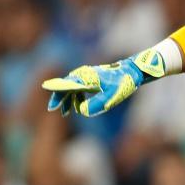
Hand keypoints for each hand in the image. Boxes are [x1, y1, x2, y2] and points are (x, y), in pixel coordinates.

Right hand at [42, 48, 165, 116]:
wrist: (133, 71)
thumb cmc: (123, 83)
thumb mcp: (111, 96)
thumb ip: (96, 104)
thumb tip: (81, 111)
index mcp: (86, 77)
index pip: (66, 85)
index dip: (56, 94)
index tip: (51, 105)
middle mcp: (84, 74)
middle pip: (65, 85)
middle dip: (59, 98)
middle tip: (53, 110)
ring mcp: (87, 75)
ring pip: (71, 86)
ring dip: (67, 98)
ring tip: (65, 112)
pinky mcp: (92, 77)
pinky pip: (78, 86)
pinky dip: (75, 95)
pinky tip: (77, 105)